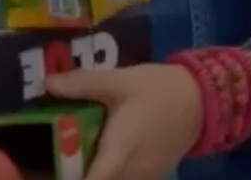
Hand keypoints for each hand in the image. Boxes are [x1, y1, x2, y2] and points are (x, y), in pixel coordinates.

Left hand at [47, 63, 202, 179]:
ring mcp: (145, 177)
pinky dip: (110, 171)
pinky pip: (126, 179)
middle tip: (53, 155)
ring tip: (73, 152)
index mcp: (118, 154)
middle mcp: (132, 174)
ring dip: (94, 171)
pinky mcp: (153, 174)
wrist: (202, 99)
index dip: (70, 178)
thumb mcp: (117, 80)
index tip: (50, 170)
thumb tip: (47, 84)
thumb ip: (82, 84)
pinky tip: (99, 150)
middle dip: (75, 173)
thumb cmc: (158, 90)